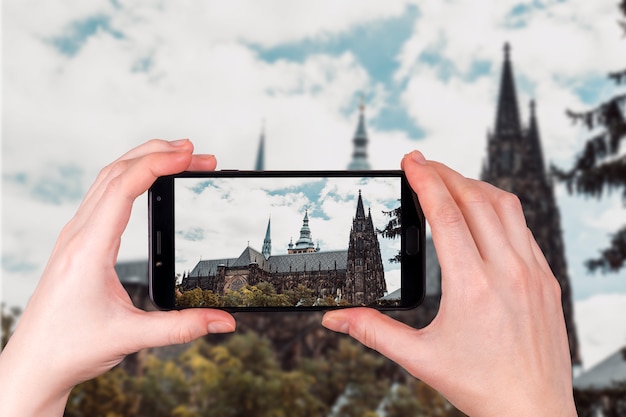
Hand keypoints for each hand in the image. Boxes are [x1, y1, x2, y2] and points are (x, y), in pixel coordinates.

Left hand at [0, 139, 235, 416]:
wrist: (33, 363)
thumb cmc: (70, 348)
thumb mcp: (131, 337)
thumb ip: (183, 327)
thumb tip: (225, 320)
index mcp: (89, 248)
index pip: (123, 187)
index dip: (158, 164)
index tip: (189, 155)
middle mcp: (78, 234)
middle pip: (117, 171)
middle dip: (158, 154)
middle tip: (196, 153)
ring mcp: (76, 235)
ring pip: (108, 179)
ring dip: (143, 161)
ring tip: (179, 158)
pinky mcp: (78, 241)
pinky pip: (104, 194)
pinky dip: (130, 178)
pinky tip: (147, 182)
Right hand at [322, 151, 576, 415]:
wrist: (533, 411)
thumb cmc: (479, 386)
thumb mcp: (419, 358)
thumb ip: (372, 332)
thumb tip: (333, 319)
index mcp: (472, 287)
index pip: (446, 215)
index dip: (425, 180)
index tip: (411, 159)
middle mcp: (508, 271)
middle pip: (475, 199)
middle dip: (446, 174)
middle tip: (423, 164)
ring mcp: (533, 273)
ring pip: (506, 207)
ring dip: (475, 186)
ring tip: (451, 181)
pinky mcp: (546, 280)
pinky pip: (523, 228)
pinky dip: (499, 209)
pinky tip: (483, 214)